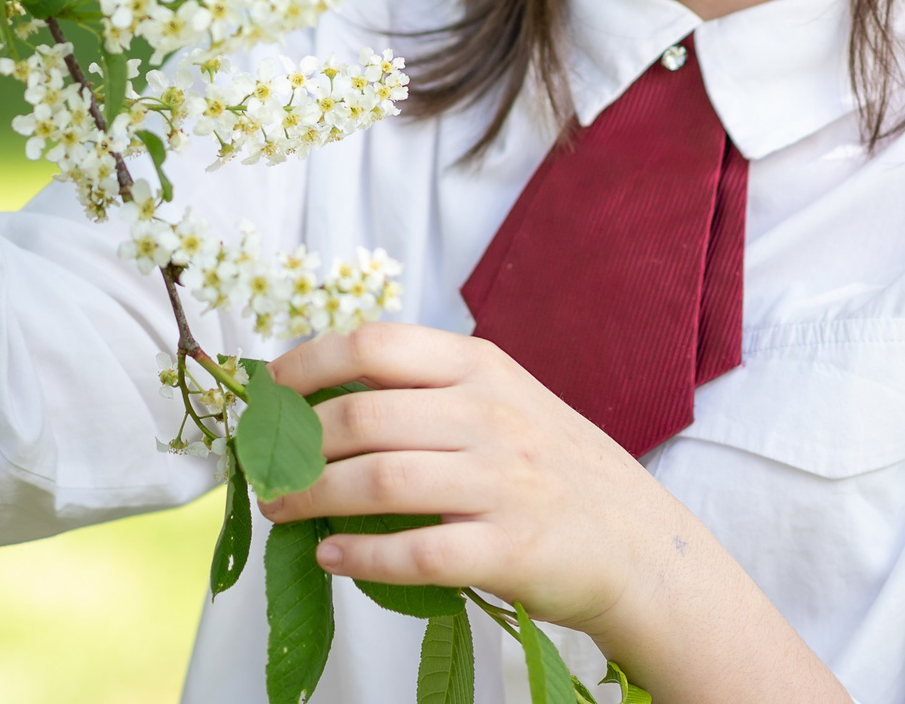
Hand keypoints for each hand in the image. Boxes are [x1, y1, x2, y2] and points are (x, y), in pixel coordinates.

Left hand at [259, 323, 849, 703]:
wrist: (640, 544)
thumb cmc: (556, 469)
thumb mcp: (503, 401)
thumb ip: (430, 391)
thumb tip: (322, 396)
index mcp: (481, 368)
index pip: (374, 345)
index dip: (306, 364)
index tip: (267, 390)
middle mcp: (490, 416)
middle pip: (361, 416)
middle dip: (294, 445)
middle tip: (263, 469)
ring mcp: (503, 482)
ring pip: (379, 480)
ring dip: (312, 498)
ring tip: (281, 511)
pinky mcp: (510, 549)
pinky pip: (418, 551)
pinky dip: (362, 556)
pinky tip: (332, 558)